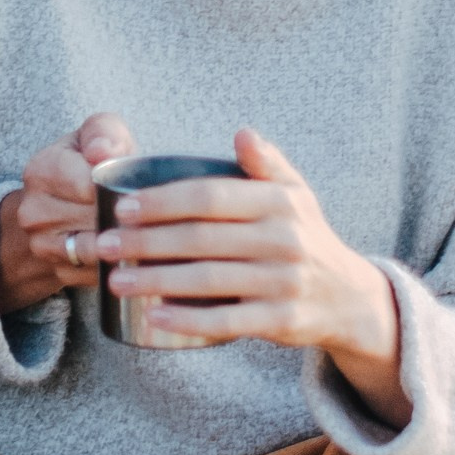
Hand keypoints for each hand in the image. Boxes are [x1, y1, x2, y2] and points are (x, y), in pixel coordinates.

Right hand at [0, 113, 134, 317]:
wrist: (57, 205)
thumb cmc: (86, 163)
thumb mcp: (95, 135)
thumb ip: (103, 133)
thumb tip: (102, 152)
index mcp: (41, 171)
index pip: (86, 185)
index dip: (120, 188)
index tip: (143, 188)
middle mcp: (34, 211)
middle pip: (94, 220)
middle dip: (129, 218)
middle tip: (159, 215)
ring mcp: (43, 246)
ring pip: (97, 252)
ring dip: (127, 246)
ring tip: (153, 236)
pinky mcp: (58, 272)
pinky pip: (98, 275)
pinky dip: (122, 268)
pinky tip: (141, 256)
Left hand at [99, 129, 408, 425]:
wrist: (350, 298)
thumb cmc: (307, 238)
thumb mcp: (297, 195)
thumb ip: (266, 164)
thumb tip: (241, 132)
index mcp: (279, 203)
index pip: (209, 197)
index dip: (162, 201)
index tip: (121, 208)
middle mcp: (285, 240)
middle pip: (201, 239)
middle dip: (145, 241)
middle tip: (104, 245)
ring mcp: (285, 282)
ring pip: (208, 281)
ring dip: (156, 281)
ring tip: (115, 280)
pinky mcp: (282, 321)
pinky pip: (228, 321)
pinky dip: (189, 320)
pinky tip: (154, 316)